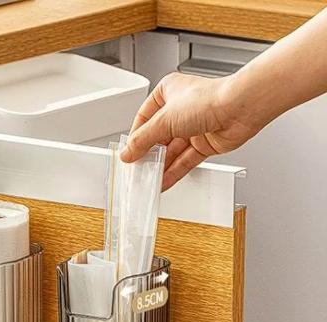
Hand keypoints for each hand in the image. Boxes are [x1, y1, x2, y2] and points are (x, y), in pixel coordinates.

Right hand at [120, 73, 260, 189]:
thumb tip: (128, 152)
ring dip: (160, 167)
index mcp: (168, 93)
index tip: (128, 153)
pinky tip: (163, 181)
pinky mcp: (205, 143)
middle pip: (158, 137)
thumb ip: (143, 140)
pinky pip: (184, 161)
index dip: (136, 137)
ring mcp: (193, 127)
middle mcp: (181, 109)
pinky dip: (174, 172)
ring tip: (148, 179)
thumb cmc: (209, 100)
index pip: (144, 118)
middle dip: (148, 155)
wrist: (240, 108)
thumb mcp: (164, 120)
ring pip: (172, 152)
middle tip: (137, 169)